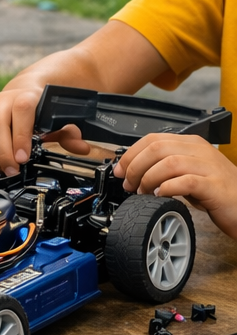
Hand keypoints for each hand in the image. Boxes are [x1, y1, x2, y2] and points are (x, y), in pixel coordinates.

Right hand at [0, 86, 89, 175]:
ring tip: (0, 171)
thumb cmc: (40, 109)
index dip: (20, 135)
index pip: (20, 110)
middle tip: (13, 170)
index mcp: (24, 96)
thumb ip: (68, 132)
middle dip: (2, 153)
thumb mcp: (57, 117)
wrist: (23, 92)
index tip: (23, 157)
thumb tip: (81, 147)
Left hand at [114, 134, 236, 238]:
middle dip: (135, 167)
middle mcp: (200, 150)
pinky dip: (167, 188)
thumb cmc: (216, 192)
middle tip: (129, 184)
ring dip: (148, 178)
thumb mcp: (187, 174)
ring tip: (143, 192)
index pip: (153, 139)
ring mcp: (209, 166)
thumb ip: (165, 168)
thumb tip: (133, 171)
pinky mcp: (215, 185)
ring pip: (168, 162)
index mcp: (191, 144)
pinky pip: (185, 181)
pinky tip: (161, 195)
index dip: (131, 154)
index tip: (119, 170)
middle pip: (157, 149)